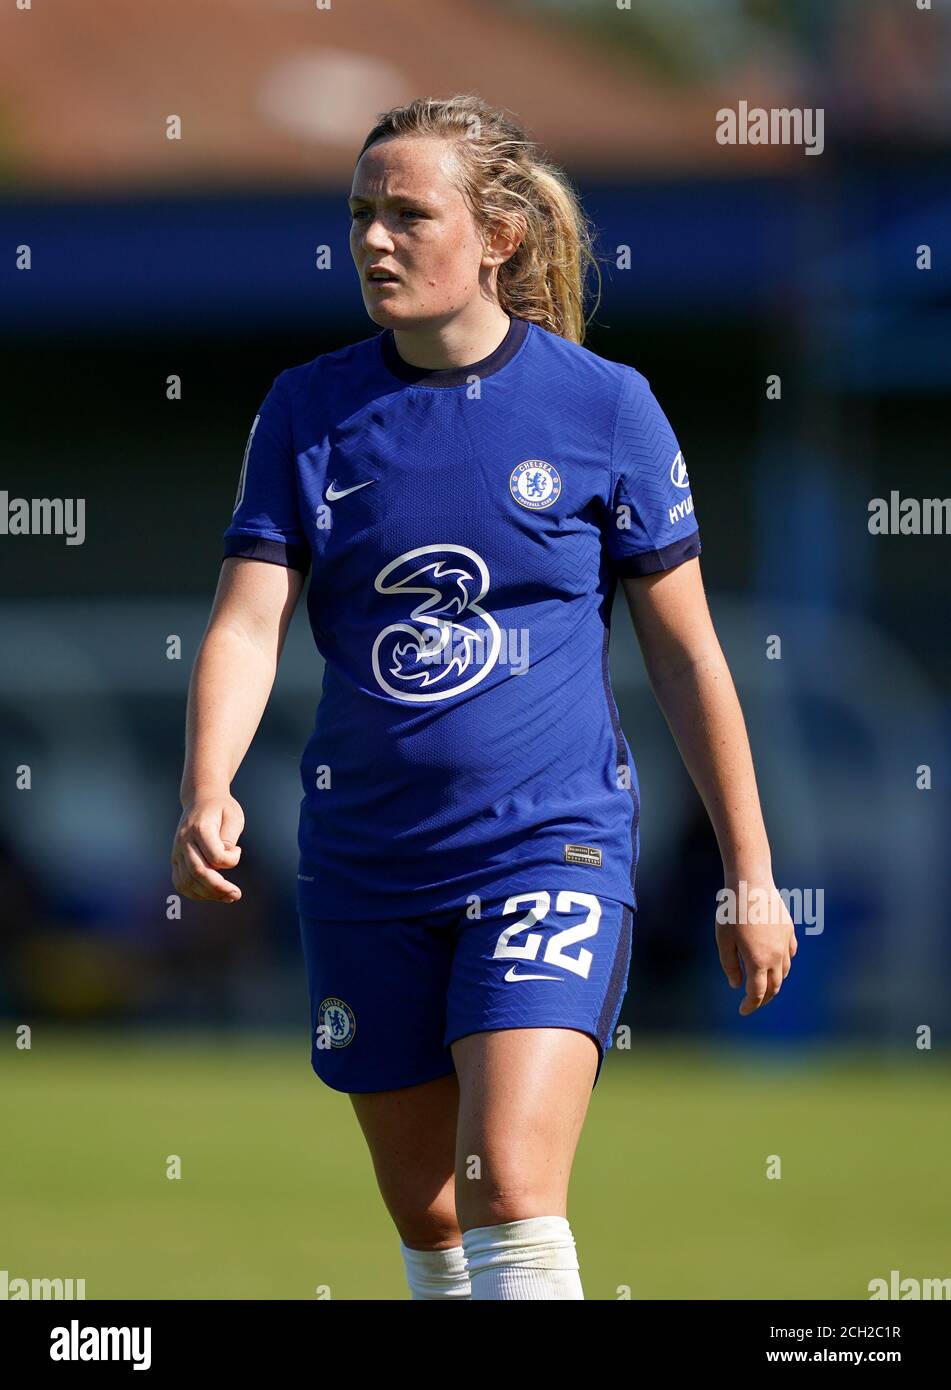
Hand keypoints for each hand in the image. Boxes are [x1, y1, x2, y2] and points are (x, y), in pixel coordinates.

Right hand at [171, 793, 244, 902]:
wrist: (200, 799)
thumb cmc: (221, 808)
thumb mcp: (233, 816)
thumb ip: (229, 838)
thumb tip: (223, 861)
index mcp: (200, 828)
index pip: (215, 856)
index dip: (231, 860)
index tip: (238, 851)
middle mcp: (184, 841)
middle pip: (198, 872)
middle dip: (219, 888)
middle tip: (236, 894)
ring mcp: (177, 851)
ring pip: (188, 881)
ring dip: (208, 894)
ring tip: (228, 896)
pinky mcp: (175, 859)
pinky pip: (180, 883)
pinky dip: (195, 893)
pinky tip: (212, 894)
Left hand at [715, 878, 797, 1014]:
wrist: (751, 884)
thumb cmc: (732, 912)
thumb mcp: (724, 941)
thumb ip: (730, 966)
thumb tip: (737, 985)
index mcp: (758, 961)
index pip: (757, 993)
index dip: (750, 1005)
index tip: (742, 1011)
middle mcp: (776, 956)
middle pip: (775, 987)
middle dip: (763, 998)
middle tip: (752, 1002)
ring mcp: (785, 943)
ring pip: (784, 971)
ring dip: (774, 982)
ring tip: (762, 984)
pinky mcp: (788, 930)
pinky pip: (789, 954)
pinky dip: (783, 963)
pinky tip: (774, 962)